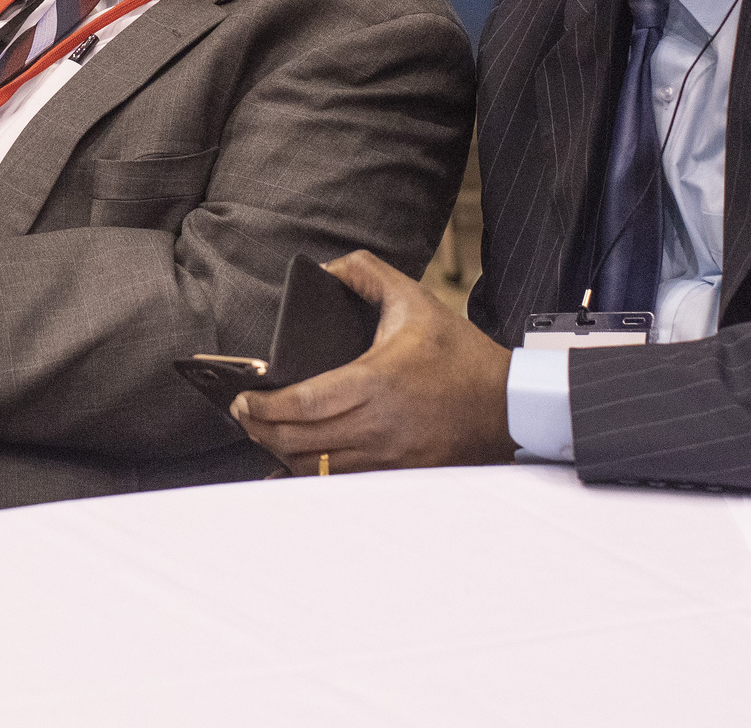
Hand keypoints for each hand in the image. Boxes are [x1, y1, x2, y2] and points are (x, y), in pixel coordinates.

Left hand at [230, 250, 516, 474]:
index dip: (265, 406)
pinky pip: (340, 482)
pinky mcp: (397, 475)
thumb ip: (367, 273)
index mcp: (378, 380)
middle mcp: (380, 424)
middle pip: (300, 440)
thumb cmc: (459, 353)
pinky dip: (310, 473)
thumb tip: (327, 269)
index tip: (244, 399)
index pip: (305, 403)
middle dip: (260, 430)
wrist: (507, 403)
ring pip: (316, 467)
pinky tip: (291, 463)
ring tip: (263, 432)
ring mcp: (388, 456)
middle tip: (243, 415)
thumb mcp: (415, 298)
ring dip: (281, 452)